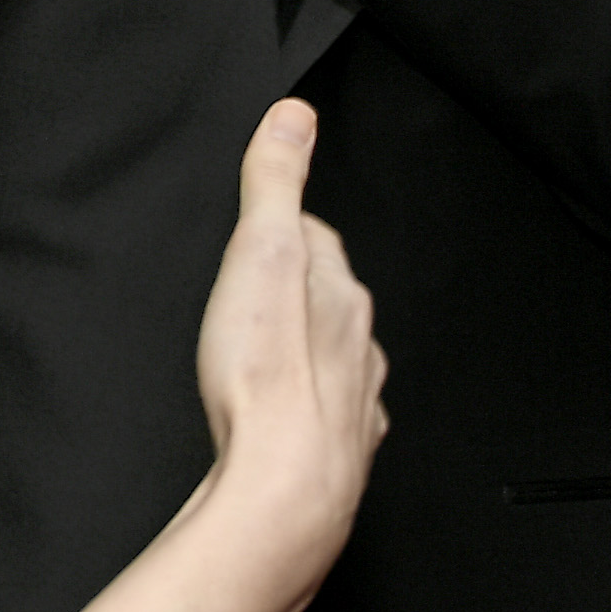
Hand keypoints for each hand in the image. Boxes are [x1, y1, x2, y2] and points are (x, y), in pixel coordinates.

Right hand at [192, 100, 384, 611]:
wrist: (282, 495)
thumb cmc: (264, 380)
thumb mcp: (259, 257)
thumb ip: (274, 185)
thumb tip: (295, 116)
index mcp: (341, 293)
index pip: (315, 237)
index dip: (280, 227)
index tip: (254, 226)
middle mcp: (361, 346)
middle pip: (329, 298)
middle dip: (296, 288)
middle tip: (250, 286)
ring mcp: (356, 403)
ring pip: (336, 359)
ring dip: (306, 350)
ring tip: (264, 349)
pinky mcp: (339, 454)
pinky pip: (330, 417)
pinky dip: (309, 408)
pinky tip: (284, 416)